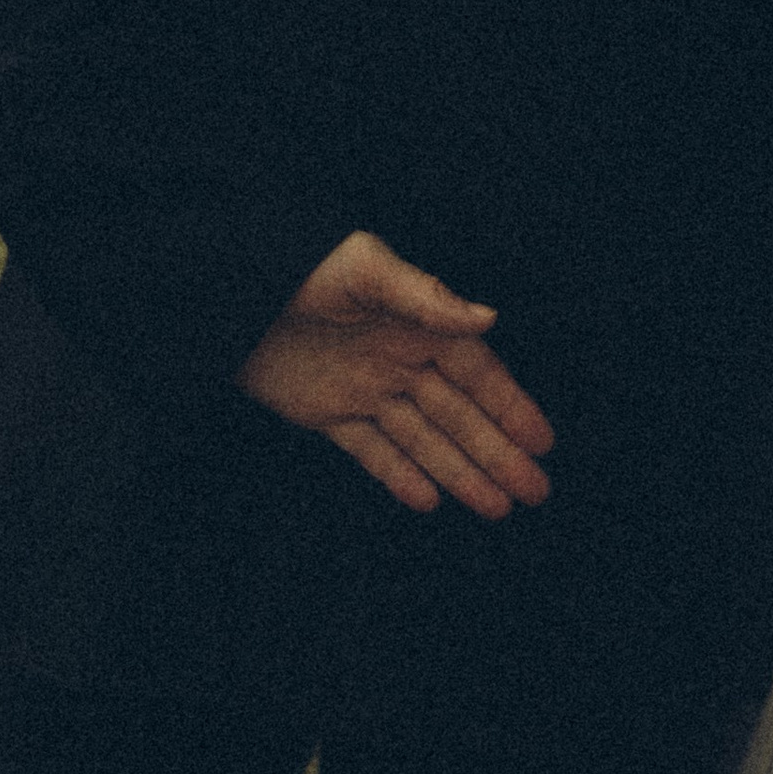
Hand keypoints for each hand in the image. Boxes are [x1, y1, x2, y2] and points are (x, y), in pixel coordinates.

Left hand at [236, 231, 554, 519]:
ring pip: (423, 440)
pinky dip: (399, 476)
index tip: (543, 442)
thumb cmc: (301, 266)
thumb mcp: (365, 270)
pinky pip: (371, 452)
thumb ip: (426, 298)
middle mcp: (397, 360)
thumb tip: (489, 318)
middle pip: (457, 416)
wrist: (229, 292)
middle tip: (535, 492)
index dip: (510, 408)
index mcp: (415, 323)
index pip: (475, 374)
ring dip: (460, 473)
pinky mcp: (326, 412)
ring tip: (496, 507)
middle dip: (497, 453)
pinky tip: (429, 500)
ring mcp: (364, 389)